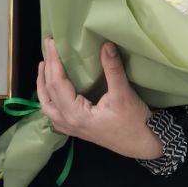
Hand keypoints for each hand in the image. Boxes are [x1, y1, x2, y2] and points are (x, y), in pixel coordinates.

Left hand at [36, 39, 162, 159]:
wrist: (144, 144)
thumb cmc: (134, 122)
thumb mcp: (123, 94)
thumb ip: (113, 69)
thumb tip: (106, 46)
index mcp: (76, 114)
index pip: (56, 84)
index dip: (53, 62)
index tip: (51, 43)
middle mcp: (69, 123)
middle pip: (48, 93)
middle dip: (46, 69)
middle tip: (48, 48)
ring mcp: (72, 128)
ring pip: (47, 106)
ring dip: (43, 86)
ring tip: (44, 67)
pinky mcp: (77, 129)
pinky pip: (54, 114)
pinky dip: (49, 100)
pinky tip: (53, 92)